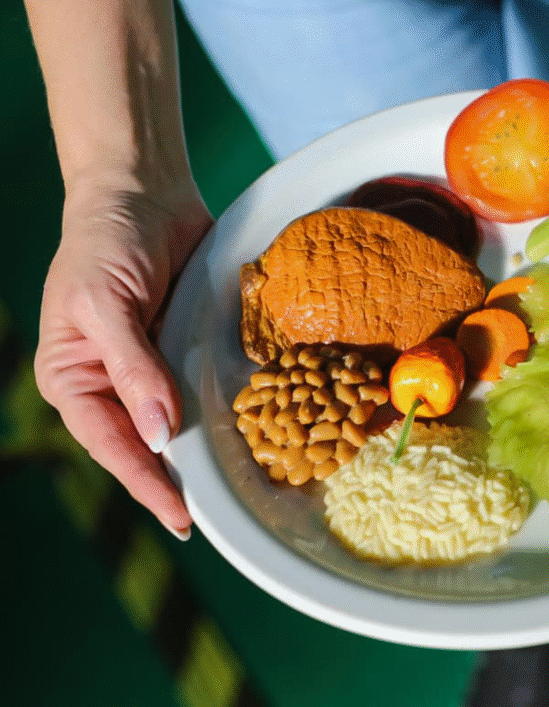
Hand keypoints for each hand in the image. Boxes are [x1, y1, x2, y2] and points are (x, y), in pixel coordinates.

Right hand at [34, 176, 210, 537]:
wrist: (142, 193)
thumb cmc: (106, 241)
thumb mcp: (105, 302)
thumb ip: (132, 369)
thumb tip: (155, 435)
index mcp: (73, 377)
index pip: (111, 443)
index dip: (145, 483)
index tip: (180, 517)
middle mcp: (110, 382)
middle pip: (142, 445)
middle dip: (172, 480)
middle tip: (211, 520)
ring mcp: (149, 368)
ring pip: (173, 424)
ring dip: (198, 454)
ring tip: (231, 493)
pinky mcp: (181, 350)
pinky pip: (199, 390)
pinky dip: (217, 415)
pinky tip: (245, 437)